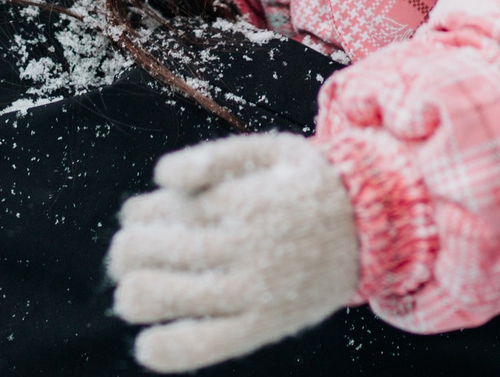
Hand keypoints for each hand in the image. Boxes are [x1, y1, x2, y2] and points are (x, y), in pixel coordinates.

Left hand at [107, 132, 361, 370]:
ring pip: (162, 293)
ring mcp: (255, 291)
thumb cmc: (308, 184)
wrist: (373, 230)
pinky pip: (201, 346)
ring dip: (131, 291)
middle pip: (151, 248)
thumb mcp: (271, 150)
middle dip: (126, 249)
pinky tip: (147, 342)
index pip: (165, 207)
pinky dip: (164, 348)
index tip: (137, 215)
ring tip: (134, 288)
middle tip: (129, 250)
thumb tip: (161, 176)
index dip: (140, 212)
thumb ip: (214, 156)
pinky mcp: (263, 327)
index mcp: (247, 199)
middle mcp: (248, 246)